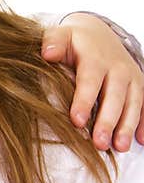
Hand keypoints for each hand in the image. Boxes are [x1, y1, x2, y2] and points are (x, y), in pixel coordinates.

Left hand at [41, 14, 143, 151]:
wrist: (98, 34)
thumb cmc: (74, 40)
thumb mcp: (61, 35)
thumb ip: (53, 42)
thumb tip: (48, 53)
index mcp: (95, 58)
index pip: (89, 81)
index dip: (83, 101)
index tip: (76, 121)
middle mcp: (117, 69)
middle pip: (114, 97)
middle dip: (108, 121)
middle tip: (99, 143)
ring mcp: (131, 78)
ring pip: (133, 103)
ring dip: (127, 126)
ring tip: (119, 147)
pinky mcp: (139, 86)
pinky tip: (141, 140)